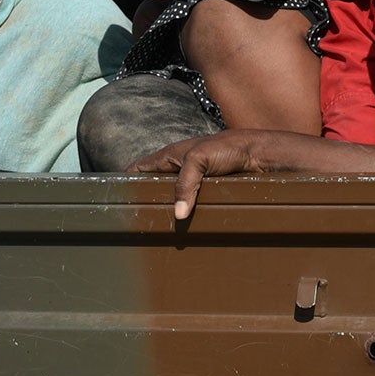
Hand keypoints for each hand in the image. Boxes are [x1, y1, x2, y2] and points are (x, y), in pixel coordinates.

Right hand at [131, 132, 259, 218]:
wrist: (257, 154)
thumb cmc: (227, 147)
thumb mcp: (199, 160)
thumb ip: (185, 184)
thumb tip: (178, 214)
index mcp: (168, 156)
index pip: (137, 169)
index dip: (125, 181)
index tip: (117, 199)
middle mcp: (176, 169)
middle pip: (153, 187)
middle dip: (146, 201)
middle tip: (139, 221)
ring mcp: (190, 181)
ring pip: (171, 198)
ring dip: (167, 210)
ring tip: (159, 228)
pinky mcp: (204, 191)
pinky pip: (188, 204)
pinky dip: (185, 213)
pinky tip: (182, 226)